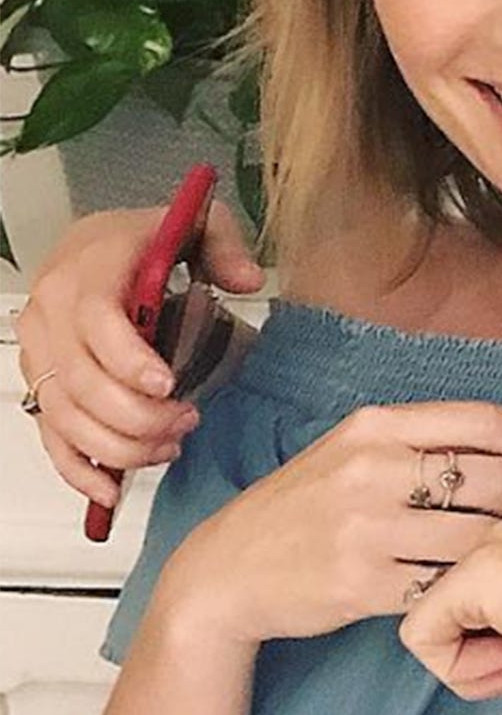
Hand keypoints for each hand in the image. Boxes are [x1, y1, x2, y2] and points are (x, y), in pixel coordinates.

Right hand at [17, 200, 263, 510]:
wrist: (95, 246)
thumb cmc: (143, 241)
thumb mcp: (194, 225)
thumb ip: (224, 246)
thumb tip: (246, 278)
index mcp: (88, 270)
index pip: (96, 322)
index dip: (130, 361)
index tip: (168, 385)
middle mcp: (52, 313)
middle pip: (83, 382)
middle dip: (138, 415)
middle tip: (186, 420)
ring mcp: (41, 354)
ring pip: (66, 418)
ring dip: (120, 446)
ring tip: (169, 444)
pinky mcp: (43, 386)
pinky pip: (51, 438)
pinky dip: (79, 471)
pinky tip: (111, 490)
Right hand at [161, 402, 501, 649]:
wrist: (227, 571)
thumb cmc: (302, 510)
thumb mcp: (348, 452)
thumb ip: (416, 442)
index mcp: (376, 426)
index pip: (486, 422)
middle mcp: (372, 469)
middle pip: (496, 480)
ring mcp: (366, 528)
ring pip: (479, 537)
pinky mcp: (363, 585)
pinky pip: (447, 586)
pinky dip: (474, 592)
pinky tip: (484, 594)